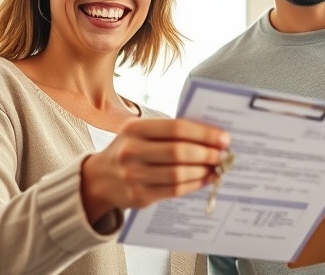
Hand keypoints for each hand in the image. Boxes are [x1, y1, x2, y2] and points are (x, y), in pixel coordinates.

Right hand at [80, 118, 229, 222]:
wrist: (100, 178)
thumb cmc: (130, 150)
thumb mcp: (141, 133)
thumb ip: (170, 132)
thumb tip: (211, 135)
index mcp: (134, 129)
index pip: (177, 128)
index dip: (204, 133)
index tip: (224, 138)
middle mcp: (131, 151)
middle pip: (179, 152)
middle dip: (206, 154)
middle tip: (223, 155)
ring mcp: (133, 176)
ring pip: (178, 174)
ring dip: (203, 171)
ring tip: (216, 167)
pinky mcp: (138, 196)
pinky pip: (173, 191)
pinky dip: (194, 185)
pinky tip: (204, 179)